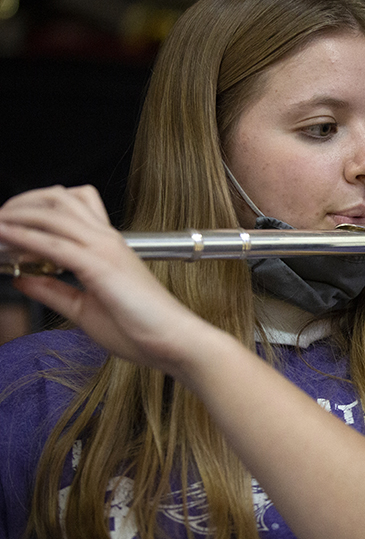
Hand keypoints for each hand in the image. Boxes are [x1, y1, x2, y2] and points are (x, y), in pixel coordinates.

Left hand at [0, 185, 212, 372]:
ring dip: (17, 216)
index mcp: (107, 247)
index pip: (69, 206)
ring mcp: (105, 250)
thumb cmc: (141, 328)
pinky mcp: (100, 267)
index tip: (8, 229)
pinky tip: (5, 240)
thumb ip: (52, 290)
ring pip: (53, 212)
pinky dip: (24, 238)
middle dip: (20, 204)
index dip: (34, 209)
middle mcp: (106, 240)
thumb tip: (21, 278)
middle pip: (57, 198)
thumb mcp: (83, 309)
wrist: (174, 341)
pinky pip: (54, 244)